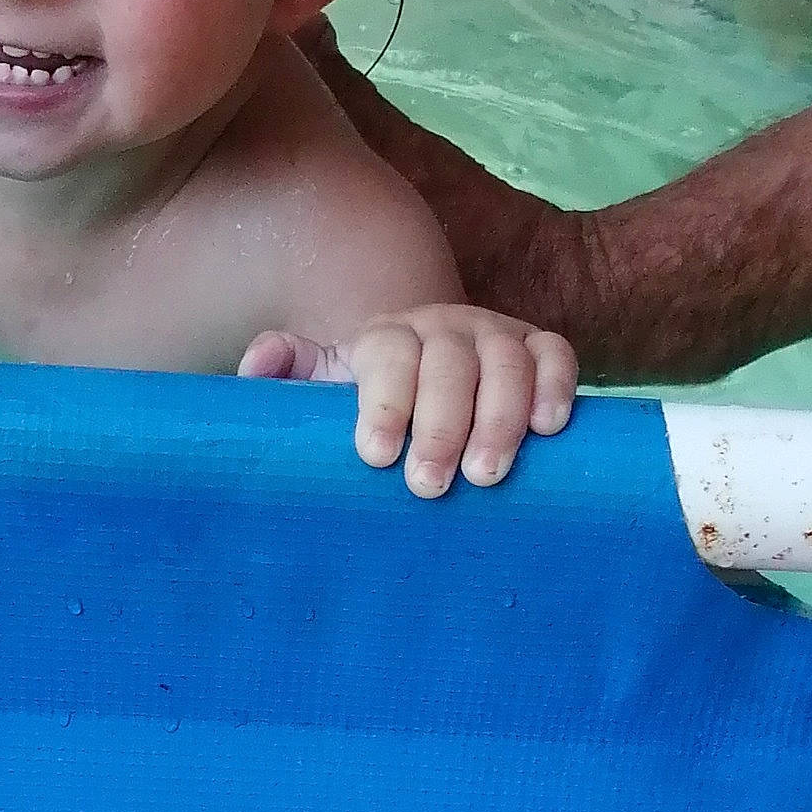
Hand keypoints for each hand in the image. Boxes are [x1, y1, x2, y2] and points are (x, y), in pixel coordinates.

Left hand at [239, 306, 576, 496]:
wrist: (433, 379)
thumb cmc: (377, 399)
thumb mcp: (326, 386)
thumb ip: (287, 372)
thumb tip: (255, 365)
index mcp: (387, 334)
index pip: (387, 355)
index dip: (383, 403)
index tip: (375, 456)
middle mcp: (443, 326)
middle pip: (447, 364)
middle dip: (439, 426)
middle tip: (428, 485)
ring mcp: (495, 333)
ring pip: (504, 363)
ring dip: (498, 419)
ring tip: (485, 475)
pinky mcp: (540, 348)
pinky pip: (557, 355)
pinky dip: (555, 386)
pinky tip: (547, 429)